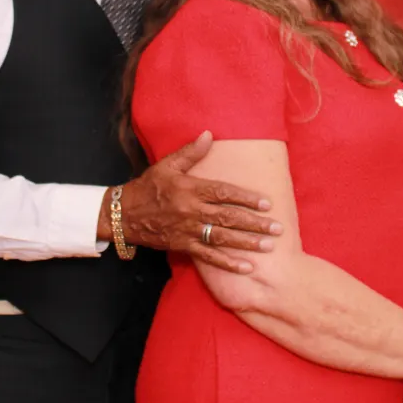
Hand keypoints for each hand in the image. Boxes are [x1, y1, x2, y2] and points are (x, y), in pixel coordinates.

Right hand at [106, 130, 282, 272]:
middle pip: (228, 218)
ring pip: (222, 238)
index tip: (267, 203)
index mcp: (190, 189)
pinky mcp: (183, 246)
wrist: (124, 214)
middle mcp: (191, 211)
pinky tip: (246, 267)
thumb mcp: (167, 165)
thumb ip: (190, 152)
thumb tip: (209, 134)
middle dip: (255, 223)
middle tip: (277, 228)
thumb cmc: (148, 187)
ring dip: (247, 243)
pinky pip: (208, 256)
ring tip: (268, 246)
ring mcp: (188, 231)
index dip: (246, 198)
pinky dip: (227, 263)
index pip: (223, 193)